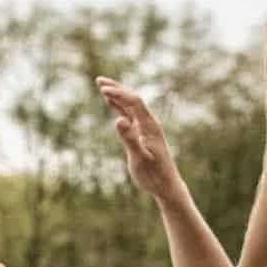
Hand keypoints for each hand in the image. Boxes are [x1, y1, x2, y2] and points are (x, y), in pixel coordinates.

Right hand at [97, 78, 183, 204]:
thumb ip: (129, 139)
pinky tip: (112, 104)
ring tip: (102, 87)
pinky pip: (130, 115)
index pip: (134, 102)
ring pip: (130, 106)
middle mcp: (149, 123)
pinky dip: (120, 107)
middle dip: (117, 88)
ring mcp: (146, 128)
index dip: (119, 94)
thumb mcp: (140, 158)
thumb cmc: (154, 175)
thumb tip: (118, 120)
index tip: (103, 90)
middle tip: (99, 80)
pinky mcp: (142, 134)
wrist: (166, 185)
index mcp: (150, 126)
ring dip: (117, 95)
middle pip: (133, 99)